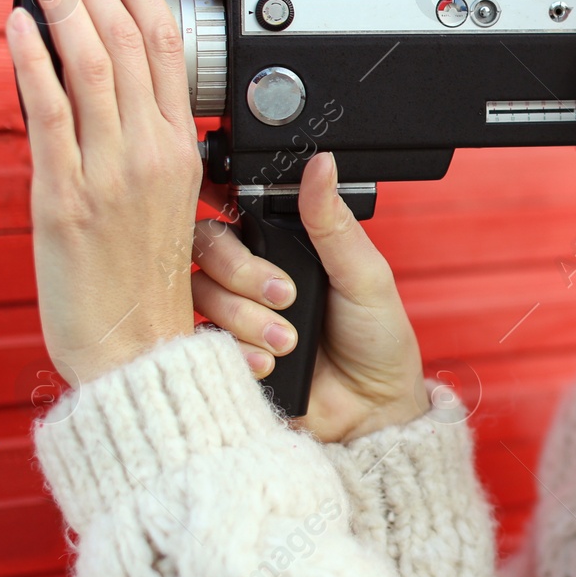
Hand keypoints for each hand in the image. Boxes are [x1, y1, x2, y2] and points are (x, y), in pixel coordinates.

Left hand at [6, 0, 200, 387]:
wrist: (140, 353)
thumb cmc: (153, 291)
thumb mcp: (172, 208)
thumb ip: (150, 151)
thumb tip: (114, 102)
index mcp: (183, 154)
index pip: (169, 50)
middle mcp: (152, 155)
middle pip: (128, 43)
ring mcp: (109, 174)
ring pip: (91, 65)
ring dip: (65, 3)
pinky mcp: (65, 197)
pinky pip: (49, 113)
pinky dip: (33, 59)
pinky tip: (20, 23)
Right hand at [192, 150, 430, 442]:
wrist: (372, 411)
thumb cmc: (375, 340)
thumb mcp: (364, 274)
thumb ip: (333, 222)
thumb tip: (321, 165)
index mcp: (280, 248)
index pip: (230, 215)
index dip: (225, 216)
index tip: (243, 230)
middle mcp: (247, 279)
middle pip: (203, 250)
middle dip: (242, 274)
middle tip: (286, 296)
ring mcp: (232, 318)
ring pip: (200, 297)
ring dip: (246, 319)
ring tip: (289, 341)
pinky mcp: (223, 358)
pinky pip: (202, 343)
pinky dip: (237, 352)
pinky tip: (269, 364)